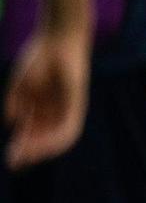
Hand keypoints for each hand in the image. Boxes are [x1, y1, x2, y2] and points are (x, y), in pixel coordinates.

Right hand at [5, 27, 89, 166]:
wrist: (57, 39)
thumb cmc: (38, 58)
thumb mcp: (21, 84)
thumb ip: (15, 102)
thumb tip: (11, 122)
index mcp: (42, 107)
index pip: (34, 133)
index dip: (23, 147)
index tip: (10, 158)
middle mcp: (56, 110)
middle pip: (43, 138)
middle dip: (28, 151)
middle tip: (13, 163)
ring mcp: (68, 108)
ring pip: (57, 137)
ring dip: (40, 149)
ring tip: (24, 157)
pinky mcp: (78, 104)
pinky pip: (69, 128)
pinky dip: (54, 139)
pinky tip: (40, 146)